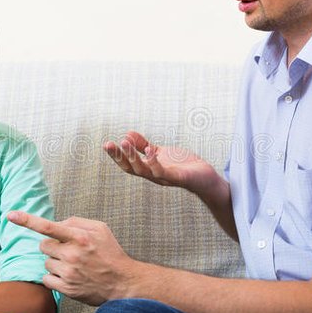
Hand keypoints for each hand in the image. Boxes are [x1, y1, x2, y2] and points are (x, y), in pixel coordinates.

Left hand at [8, 211, 133, 305]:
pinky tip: (70, 277)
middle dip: (52, 247)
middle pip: (43, 246)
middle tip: (69, 251)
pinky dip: (54, 277)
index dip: (27, 220)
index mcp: (80, 237)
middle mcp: (72, 254)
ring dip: (55, 262)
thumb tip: (56, 224)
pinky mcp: (67, 289)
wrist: (122, 283)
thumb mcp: (100, 229)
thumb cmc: (110, 253)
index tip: (10, 214)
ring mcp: (69, 273)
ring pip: (46, 262)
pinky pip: (47, 279)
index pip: (48, 226)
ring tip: (74, 266)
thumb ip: (77, 222)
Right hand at [103, 131, 220, 196]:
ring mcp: (164, 178)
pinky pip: (162, 172)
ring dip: (133, 157)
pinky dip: (155, 162)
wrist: (205, 177)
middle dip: (119, 156)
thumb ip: (143, 145)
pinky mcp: (177, 178)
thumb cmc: (182, 166)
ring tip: (125, 143)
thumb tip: (127, 134)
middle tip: (109, 144)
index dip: (116, 156)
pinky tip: (150, 150)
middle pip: (131, 168)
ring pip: (143, 171)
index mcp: (148, 169)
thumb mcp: (160, 152)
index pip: (127, 164)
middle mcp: (153, 176)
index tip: (106, 144)